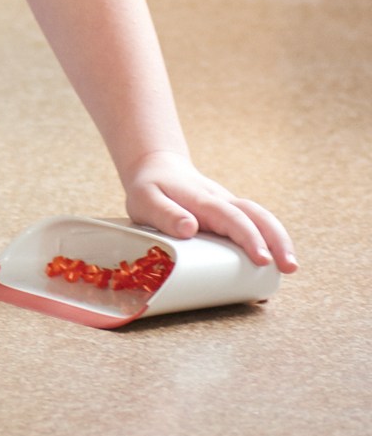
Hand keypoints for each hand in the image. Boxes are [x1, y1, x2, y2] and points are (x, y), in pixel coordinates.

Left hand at [122, 150, 297, 272]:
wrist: (157, 167)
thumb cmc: (150, 187)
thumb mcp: (146, 200)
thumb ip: (165, 214)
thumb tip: (190, 228)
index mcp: (202, 199)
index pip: (231, 217)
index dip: (248, 237)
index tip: (262, 259)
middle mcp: (222, 201)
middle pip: (257, 215)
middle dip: (277, 240)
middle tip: (289, 268)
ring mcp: (229, 207)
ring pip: (261, 218)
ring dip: (279, 240)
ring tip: (289, 268)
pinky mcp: (231, 215)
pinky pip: (255, 225)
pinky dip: (270, 241)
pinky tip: (274, 265)